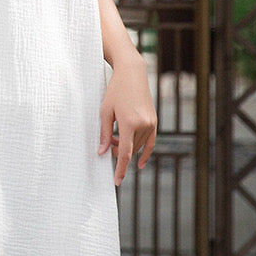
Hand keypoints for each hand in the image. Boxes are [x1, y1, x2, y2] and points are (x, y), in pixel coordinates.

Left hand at [97, 51, 156, 185]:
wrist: (132, 74)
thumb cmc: (115, 90)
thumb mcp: (105, 111)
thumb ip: (104, 133)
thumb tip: (102, 152)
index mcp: (129, 123)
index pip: (124, 152)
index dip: (120, 168)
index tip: (117, 181)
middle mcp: (142, 124)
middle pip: (130, 149)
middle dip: (117, 151)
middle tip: (107, 143)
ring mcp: (150, 123)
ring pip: (138, 146)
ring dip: (127, 147)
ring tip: (114, 136)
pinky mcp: (154, 121)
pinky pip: (150, 142)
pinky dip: (145, 152)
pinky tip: (140, 163)